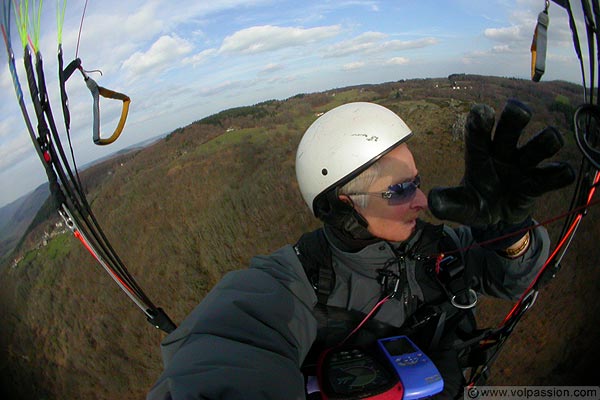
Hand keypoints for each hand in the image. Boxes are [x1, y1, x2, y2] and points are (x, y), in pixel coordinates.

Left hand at [428, 99, 575, 226]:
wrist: (496, 221)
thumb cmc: (476, 203)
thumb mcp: (460, 205)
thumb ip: (447, 202)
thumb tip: (433, 200)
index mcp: (480, 153)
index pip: (478, 130)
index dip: (480, 119)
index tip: (483, 112)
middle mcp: (503, 152)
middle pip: (513, 122)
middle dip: (516, 114)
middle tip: (519, 114)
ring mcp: (524, 164)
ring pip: (542, 142)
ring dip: (544, 141)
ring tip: (538, 151)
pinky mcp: (540, 182)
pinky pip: (557, 173)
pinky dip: (559, 173)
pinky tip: (556, 175)